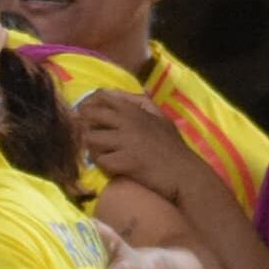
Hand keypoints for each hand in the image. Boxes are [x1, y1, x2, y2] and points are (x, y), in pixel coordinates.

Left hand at [76, 87, 219, 210]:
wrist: (185, 174)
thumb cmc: (174, 147)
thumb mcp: (162, 119)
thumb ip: (143, 105)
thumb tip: (126, 95)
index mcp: (135, 110)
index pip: (102, 96)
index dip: (89, 103)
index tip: (86, 113)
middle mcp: (127, 121)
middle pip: (89, 114)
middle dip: (82, 125)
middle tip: (86, 136)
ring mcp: (125, 141)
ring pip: (90, 138)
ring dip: (90, 147)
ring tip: (98, 153)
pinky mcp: (124, 161)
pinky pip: (100, 160)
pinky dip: (102, 164)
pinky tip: (109, 166)